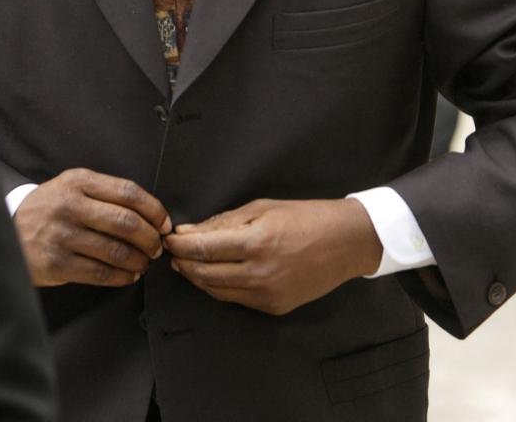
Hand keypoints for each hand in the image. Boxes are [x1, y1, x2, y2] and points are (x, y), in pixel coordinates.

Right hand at [14, 168, 171, 286]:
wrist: (6, 233)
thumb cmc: (49, 209)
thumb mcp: (71, 188)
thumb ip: (105, 194)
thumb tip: (150, 214)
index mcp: (78, 182)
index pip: (128, 192)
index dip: (154, 209)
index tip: (164, 223)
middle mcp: (70, 205)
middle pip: (126, 222)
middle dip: (150, 238)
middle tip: (157, 246)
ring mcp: (61, 235)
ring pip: (116, 250)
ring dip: (138, 260)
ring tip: (144, 263)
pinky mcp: (56, 263)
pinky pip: (100, 272)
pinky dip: (121, 276)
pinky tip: (128, 275)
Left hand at [164, 198, 381, 314]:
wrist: (345, 243)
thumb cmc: (305, 217)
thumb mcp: (263, 207)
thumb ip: (224, 222)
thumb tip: (190, 232)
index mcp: (257, 242)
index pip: (204, 248)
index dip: (180, 245)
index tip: (169, 238)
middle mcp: (260, 273)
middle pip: (204, 273)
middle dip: (183, 262)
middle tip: (172, 251)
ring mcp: (267, 295)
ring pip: (216, 291)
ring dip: (197, 276)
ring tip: (187, 262)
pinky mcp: (273, 308)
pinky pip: (235, 299)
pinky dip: (219, 287)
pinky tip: (214, 273)